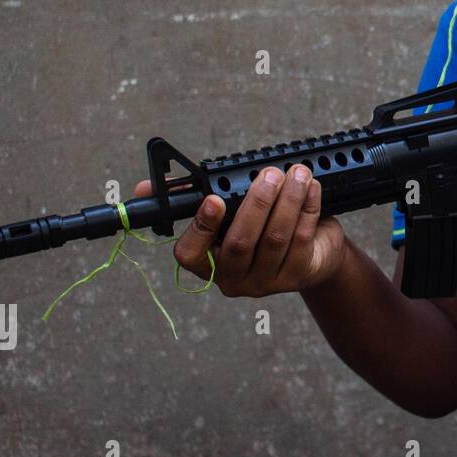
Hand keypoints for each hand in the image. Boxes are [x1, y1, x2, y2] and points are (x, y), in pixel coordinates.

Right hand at [132, 165, 346, 296]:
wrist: (312, 251)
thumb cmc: (261, 225)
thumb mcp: (227, 211)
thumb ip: (192, 196)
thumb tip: (144, 186)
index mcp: (207, 262)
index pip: (190, 254)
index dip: (201, 227)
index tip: (213, 199)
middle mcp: (232, 278)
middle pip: (241, 242)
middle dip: (257, 203)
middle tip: (269, 174)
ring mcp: (265, 282)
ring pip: (275, 239)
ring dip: (288, 201)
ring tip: (297, 174)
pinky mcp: (296, 277)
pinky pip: (300, 241)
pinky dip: (307, 210)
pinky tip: (311, 189)